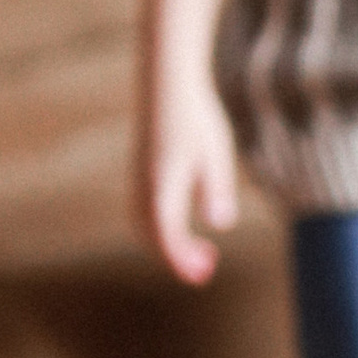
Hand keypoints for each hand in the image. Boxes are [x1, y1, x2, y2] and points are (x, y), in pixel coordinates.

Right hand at [136, 73, 240, 284]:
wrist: (166, 83)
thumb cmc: (196, 117)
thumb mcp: (215, 153)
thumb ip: (216, 189)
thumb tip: (219, 223)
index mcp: (162, 186)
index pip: (167, 237)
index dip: (182, 260)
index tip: (202, 274)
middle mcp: (143, 186)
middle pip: (153, 236)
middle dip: (177, 257)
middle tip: (206, 268)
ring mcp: (138, 178)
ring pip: (144, 225)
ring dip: (167, 244)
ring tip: (200, 252)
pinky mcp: (140, 170)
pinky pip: (143, 210)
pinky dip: (159, 227)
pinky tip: (182, 225)